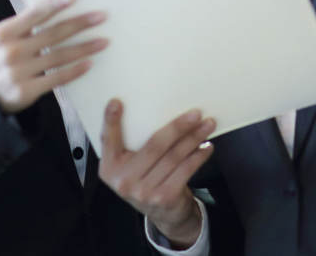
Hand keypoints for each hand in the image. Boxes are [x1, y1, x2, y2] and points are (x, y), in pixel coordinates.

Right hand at [0, 0, 107, 113]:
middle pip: (52, 34)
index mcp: (4, 33)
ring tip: (104, 41)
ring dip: (84, 48)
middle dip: (80, 24)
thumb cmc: (1, 56)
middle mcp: (11, 51)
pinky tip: (89, 63)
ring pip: (59, 56)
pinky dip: (75, 70)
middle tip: (101, 16)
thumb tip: (59, 3)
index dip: (54, 4)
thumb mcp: (4, 37)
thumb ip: (25, 24)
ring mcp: (18, 72)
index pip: (34, 14)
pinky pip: (57, 78)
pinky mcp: (27, 91)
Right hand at [99, 99, 215, 247]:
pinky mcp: (164, 198)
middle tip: (195, 113)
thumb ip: (133, 144)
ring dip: (194, 138)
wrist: (163, 214)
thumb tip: (156, 111)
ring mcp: (144, 191)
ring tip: (207, 125)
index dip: (110, 122)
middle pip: (154, 145)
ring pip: (174, 156)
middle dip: (178, 127)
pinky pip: (185, 170)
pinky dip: (198, 156)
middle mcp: (124, 180)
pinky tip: (206, 146)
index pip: (108, 141)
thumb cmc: (146, 178)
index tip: (116, 102)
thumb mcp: (131, 165)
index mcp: (110, 167)